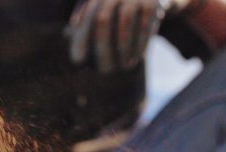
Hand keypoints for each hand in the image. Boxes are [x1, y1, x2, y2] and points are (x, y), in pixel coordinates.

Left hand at [68, 0, 189, 72]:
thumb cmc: (116, 13)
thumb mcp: (98, 16)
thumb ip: (84, 30)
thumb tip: (74, 51)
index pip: (84, 18)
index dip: (80, 38)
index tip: (77, 61)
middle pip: (102, 20)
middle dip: (102, 47)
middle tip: (105, 71)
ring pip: (124, 23)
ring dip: (123, 48)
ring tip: (124, 67)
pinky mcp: (152, 1)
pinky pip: (144, 24)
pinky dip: (140, 44)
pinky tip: (138, 58)